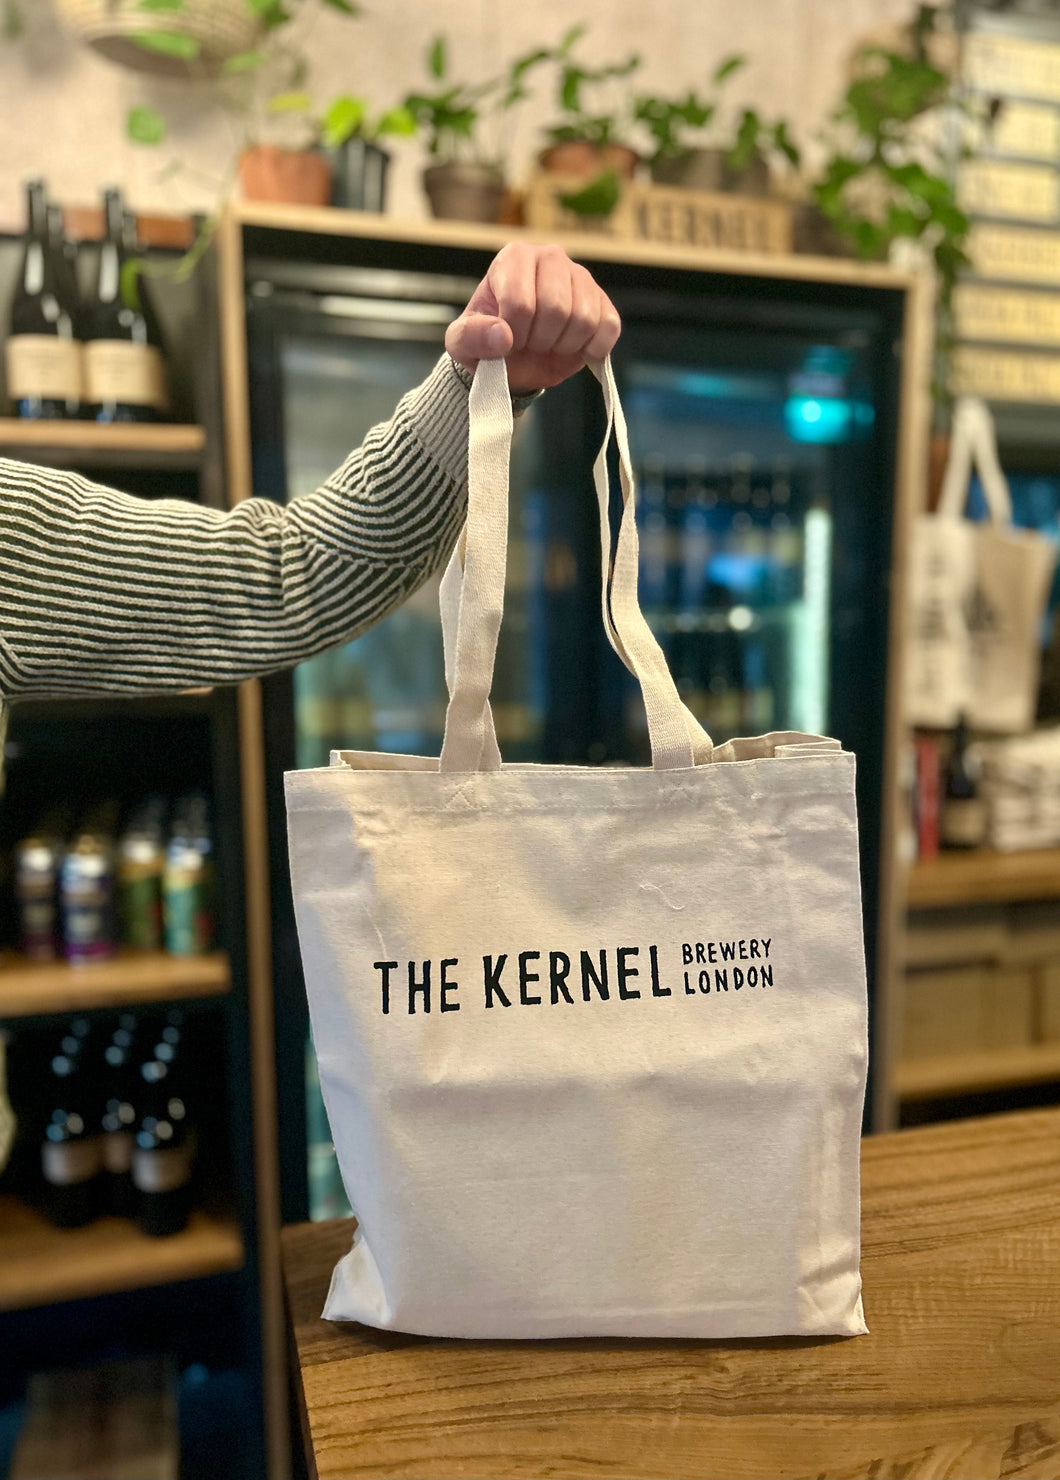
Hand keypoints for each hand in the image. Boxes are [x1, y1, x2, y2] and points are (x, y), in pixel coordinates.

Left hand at [445, 242, 620, 393]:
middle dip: (539, 339)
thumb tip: (502, 337)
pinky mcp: (603, 301)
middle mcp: (550, 257)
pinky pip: (609, 326)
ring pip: (584, 318)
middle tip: (529, 343)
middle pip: (556, 309)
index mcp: (514, 258)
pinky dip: (593, 348)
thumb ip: (471, 337)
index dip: (513, 335)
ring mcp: (580, 277)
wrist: (512, 359)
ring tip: (548, 343)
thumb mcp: (462, 343)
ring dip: (563, 345)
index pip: (520, 303)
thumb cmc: (487, 341)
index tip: (506, 341)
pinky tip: (576, 349)